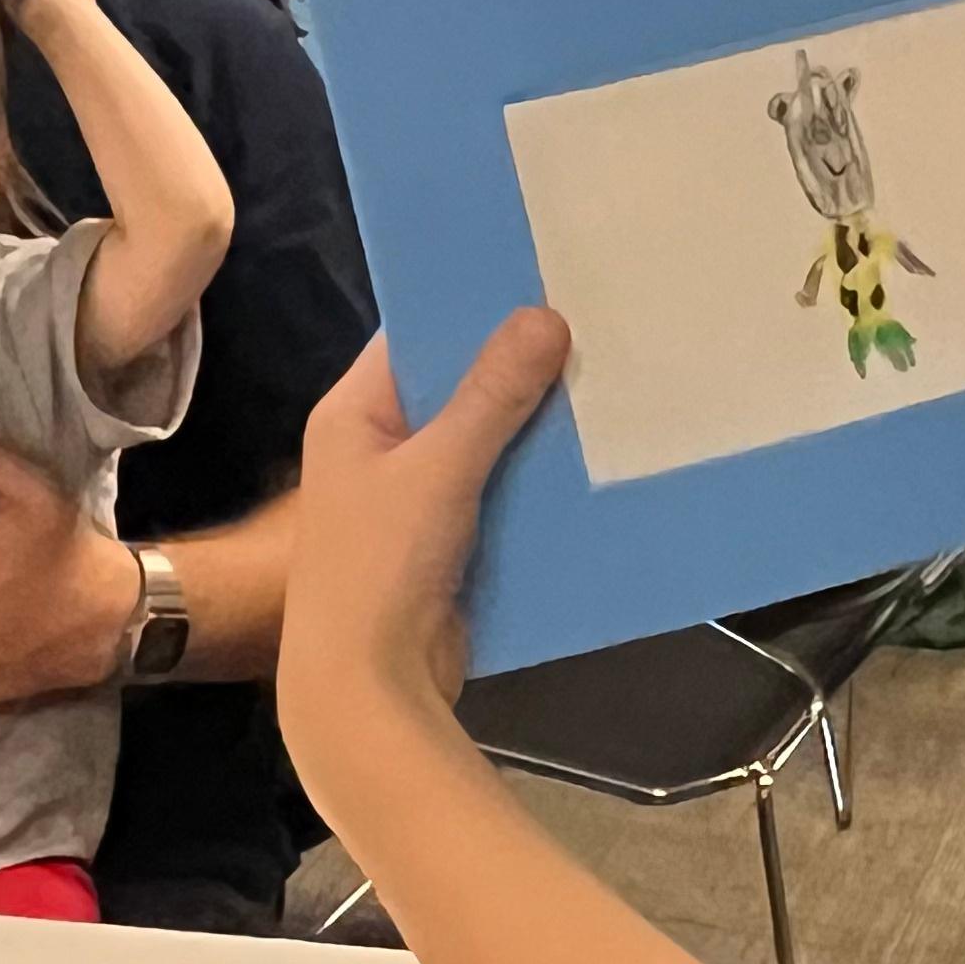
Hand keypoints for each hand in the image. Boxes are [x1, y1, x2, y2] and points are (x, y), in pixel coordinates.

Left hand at [278, 313, 569, 728]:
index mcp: (354, 415)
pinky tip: (597, 456)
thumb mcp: (438, 469)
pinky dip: (538, 479)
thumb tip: (545, 316)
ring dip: (537, 426)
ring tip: (611, 378)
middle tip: (595, 319)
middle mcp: (379, 448)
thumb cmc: (380, 566)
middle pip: (456, 387)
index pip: (413, 334)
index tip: (539, 272)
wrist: (367, 691)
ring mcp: (414, 499)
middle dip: (519, 366)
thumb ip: (491, 394)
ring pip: (486, 442)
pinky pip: (500, 492)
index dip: (471, 304)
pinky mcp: (449, 543)